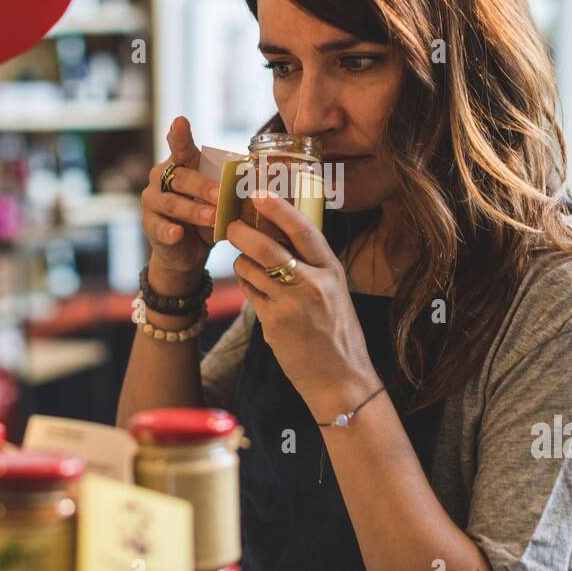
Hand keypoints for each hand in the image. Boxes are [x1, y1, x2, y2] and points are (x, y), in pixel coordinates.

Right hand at [141, 116, 219, 279]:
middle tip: (221, 195)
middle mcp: (162, 178)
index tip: (180, 121)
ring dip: (194, 210)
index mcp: (181, 165)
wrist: (187, 250)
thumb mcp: (218, 200)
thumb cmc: (205, 215)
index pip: (180, 147)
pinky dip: (170, 231)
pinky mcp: (150, 224)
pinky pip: (159, 226)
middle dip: (203, 186)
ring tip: (213, 217)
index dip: (180, 134)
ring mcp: (153, 201)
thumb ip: (229, 189)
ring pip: (172, 203)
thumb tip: (259, 183)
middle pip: (181, 177)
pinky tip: (178, 233)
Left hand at [226, 192, 380, 417]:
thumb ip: (312, 264)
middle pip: (266, 245)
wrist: (341, 378)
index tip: (259, 193)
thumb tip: (279, 233)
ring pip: (250, 268)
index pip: (303, 229)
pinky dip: (246, 285)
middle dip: (241, 231)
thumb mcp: (334, 290)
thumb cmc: (336, 331)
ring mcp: (292, 304)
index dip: (278, 208)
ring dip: (242, 262)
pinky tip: (254, 289)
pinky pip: (249, 292)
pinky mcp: (274, 323)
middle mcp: (313, 284)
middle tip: (231, 226)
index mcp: (331, 270)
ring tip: (249, 266)